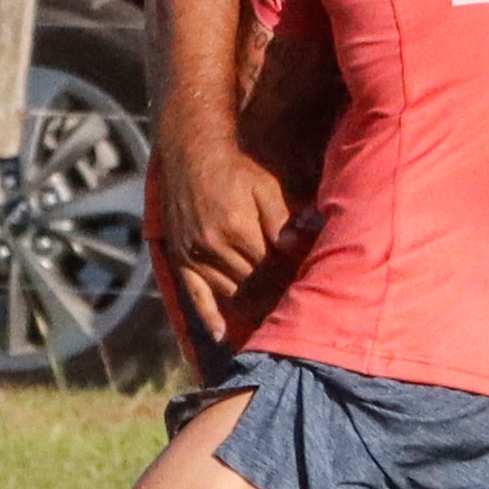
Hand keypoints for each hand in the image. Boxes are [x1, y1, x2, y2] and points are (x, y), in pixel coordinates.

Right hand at [158, 138, 290, 338]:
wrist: (191, 152)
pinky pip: (195, 295)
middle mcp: (213, 247)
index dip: (291, 278)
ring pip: (230, 292)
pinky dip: (209, 316)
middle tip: (297, 307)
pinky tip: (221, 336)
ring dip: (251, 305)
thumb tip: (295, 246)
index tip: (308, 287)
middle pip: (253, 284)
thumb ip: (281, 219)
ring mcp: (194, 255)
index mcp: (238, 229)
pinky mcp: (180, 258)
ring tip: (272, 318)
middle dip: (276, 294)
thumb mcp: (265, 185)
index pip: (273, 268)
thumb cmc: (236, 167)